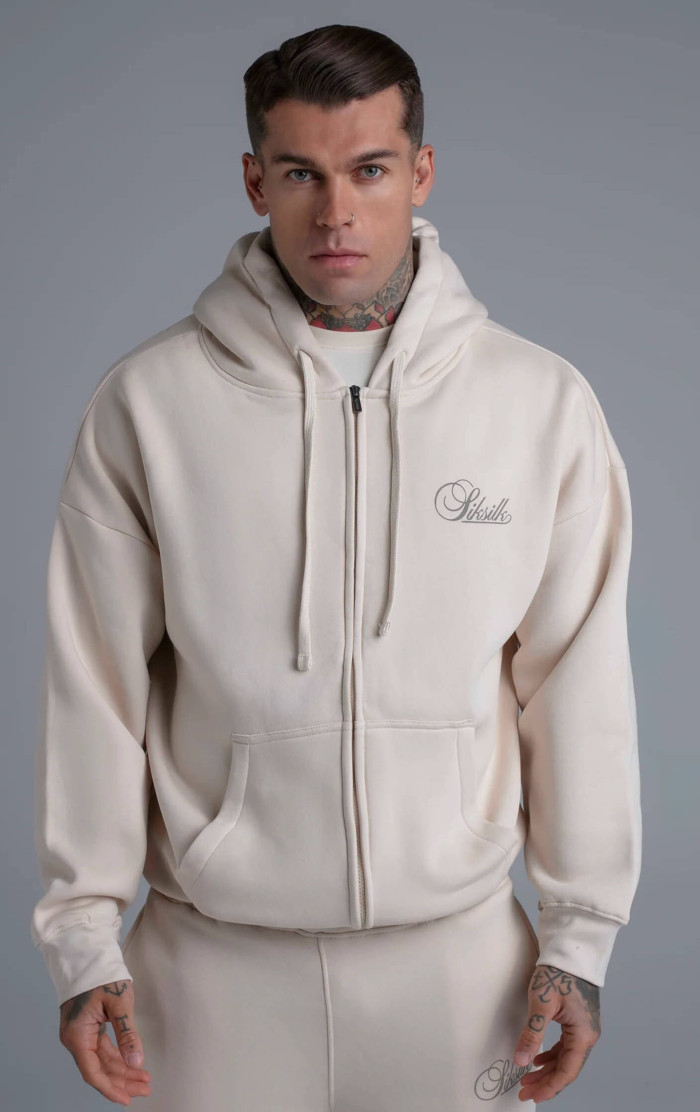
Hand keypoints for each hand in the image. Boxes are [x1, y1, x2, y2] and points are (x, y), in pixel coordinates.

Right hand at [58, 979, 150, 1104]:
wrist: (89, 955)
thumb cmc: (102, 975)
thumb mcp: (119, 1003)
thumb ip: (127, 1034)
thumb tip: (135, 1062)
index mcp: (77, 1035)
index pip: (92, 1072)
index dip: (110, 1088)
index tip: (127, 1098)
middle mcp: (75, 1038)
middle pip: (98, 1069)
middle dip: (122, 1080)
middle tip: (145, 1087)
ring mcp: (80, 1033)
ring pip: (101, 1060)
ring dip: (122, 1070)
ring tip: (144, 1078)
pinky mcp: (87, 1027)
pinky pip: (102, 1049)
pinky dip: (117, 1057)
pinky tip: (132, 1063)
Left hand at [514, 963, 600, 1102]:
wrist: (570, 950)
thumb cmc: (558, 973)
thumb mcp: (541, 1004)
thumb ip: (532, 1034)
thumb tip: (521, 1061)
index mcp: (584, 1035)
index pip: (567, 1072)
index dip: (549, 1087)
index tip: (532, 1096)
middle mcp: (588, 1034)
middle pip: (567, 1067)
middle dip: (546, 1081)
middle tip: (525, 1091)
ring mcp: (584, 1027)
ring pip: (566, 1057)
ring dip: (547, 1069)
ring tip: (527, 1077)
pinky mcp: (577, 1019)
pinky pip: (566, 1045)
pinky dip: (551, 1054)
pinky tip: (537, 1058)